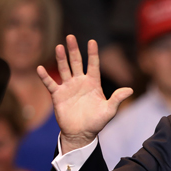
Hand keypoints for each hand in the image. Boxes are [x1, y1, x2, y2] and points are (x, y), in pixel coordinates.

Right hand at [37, 35, 132, 152]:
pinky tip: (40, 68)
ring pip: (63, 69)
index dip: (92, 53)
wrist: (81, 133)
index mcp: (93, 83)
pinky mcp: (58, 95)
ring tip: (59, 47)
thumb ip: (117, 98)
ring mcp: (68, 87)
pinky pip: (51, 83)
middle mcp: (80, 82)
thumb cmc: (97, 121)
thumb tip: (130, 89)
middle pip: (76, 62)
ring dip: (61, 58)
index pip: (93, 65)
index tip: (92, 41)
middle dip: (74, 50)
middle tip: (71, 37)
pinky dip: (45, 77)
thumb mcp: (109, 110)